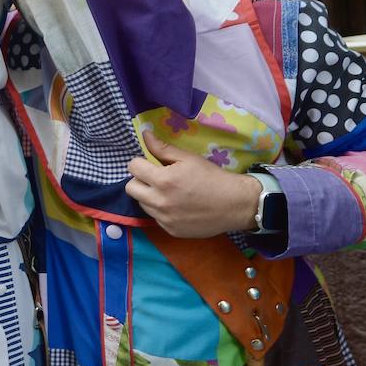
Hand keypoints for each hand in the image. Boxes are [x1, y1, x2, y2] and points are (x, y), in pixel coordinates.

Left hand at [125, 133, 260, 237]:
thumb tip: (145, 135)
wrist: (234, 204)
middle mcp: (160, 202)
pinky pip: (155, 218)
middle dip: (140, 180)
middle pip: (131, 188)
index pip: (133, 168)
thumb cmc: (212, 177)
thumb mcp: (188, 158)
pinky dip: (161, 210)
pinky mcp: (170, 230)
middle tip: (156, 178)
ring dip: (149, 196)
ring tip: (168, 192)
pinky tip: (177, 206)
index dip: (140, 162)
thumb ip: (163, 148)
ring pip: (142, 204)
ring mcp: (164, 218)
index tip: (150, 163)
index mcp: (163, 180)